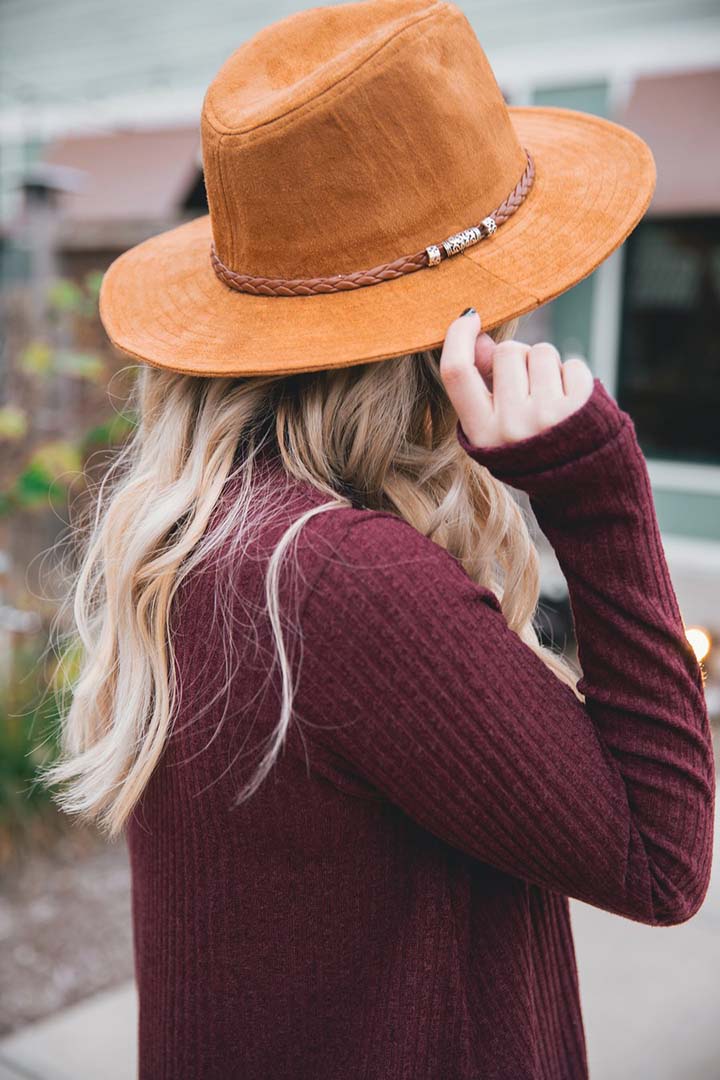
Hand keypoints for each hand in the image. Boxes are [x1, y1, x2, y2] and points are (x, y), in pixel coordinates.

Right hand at [439, 310, 594, 447]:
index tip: (469, 319)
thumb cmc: (531, 448)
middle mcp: (511, 426)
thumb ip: (482, 385)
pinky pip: (572, 365)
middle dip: (519, 359)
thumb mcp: (495, 428)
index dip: (458, 338)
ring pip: (541, 352)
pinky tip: (572, 404)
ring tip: (551, 398)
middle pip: (506, 352)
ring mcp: (547, 417)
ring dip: (548, 367)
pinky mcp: (581, 407)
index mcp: (481, 433)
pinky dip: (573, 378)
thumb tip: (477, 336)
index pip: (456, 372)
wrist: (580, 487)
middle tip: (528, 389)